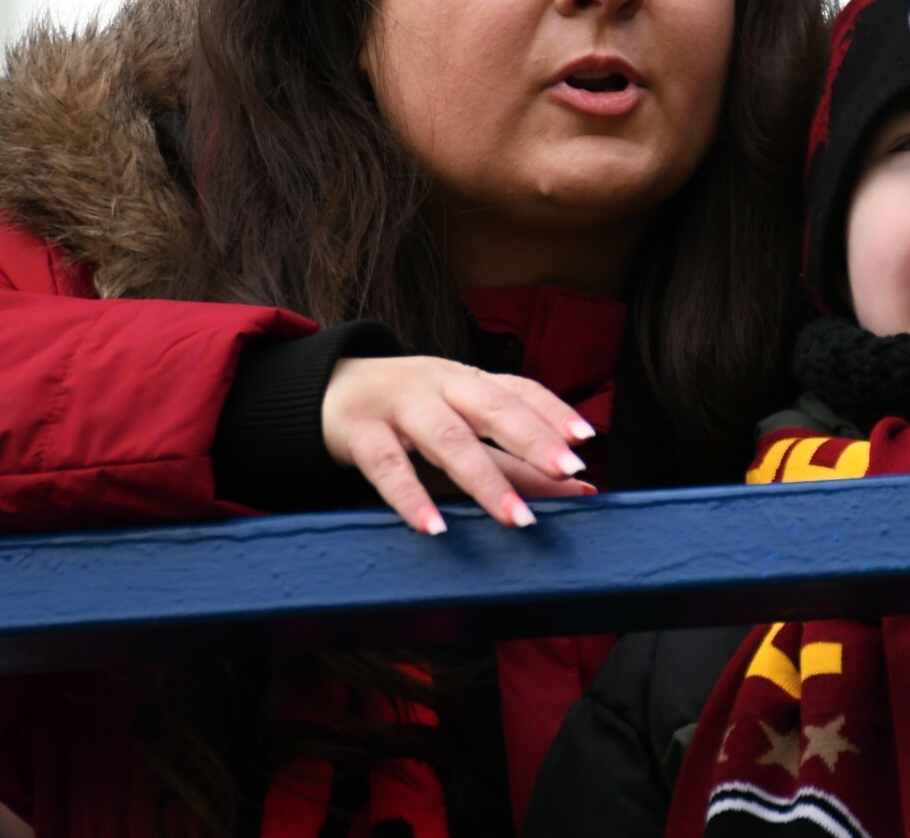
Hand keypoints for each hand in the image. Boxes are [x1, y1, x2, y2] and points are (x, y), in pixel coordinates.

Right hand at [323, 354, 596, 533]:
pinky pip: (388, 466)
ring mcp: (398, 404)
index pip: (518, 389)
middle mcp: (439, 384)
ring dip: (484, 480)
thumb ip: (514, 461)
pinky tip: (434, 528)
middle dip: (532, 437)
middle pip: (492, 406)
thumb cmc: (406, 414)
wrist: (323, 389)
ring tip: (515, 518)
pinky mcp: (359, 430)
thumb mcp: (459, 429)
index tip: (586, 439)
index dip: (552, 411)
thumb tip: (583, 489)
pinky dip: (412, 498)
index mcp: (468, 381)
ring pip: (446, 437)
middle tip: (567, 470)